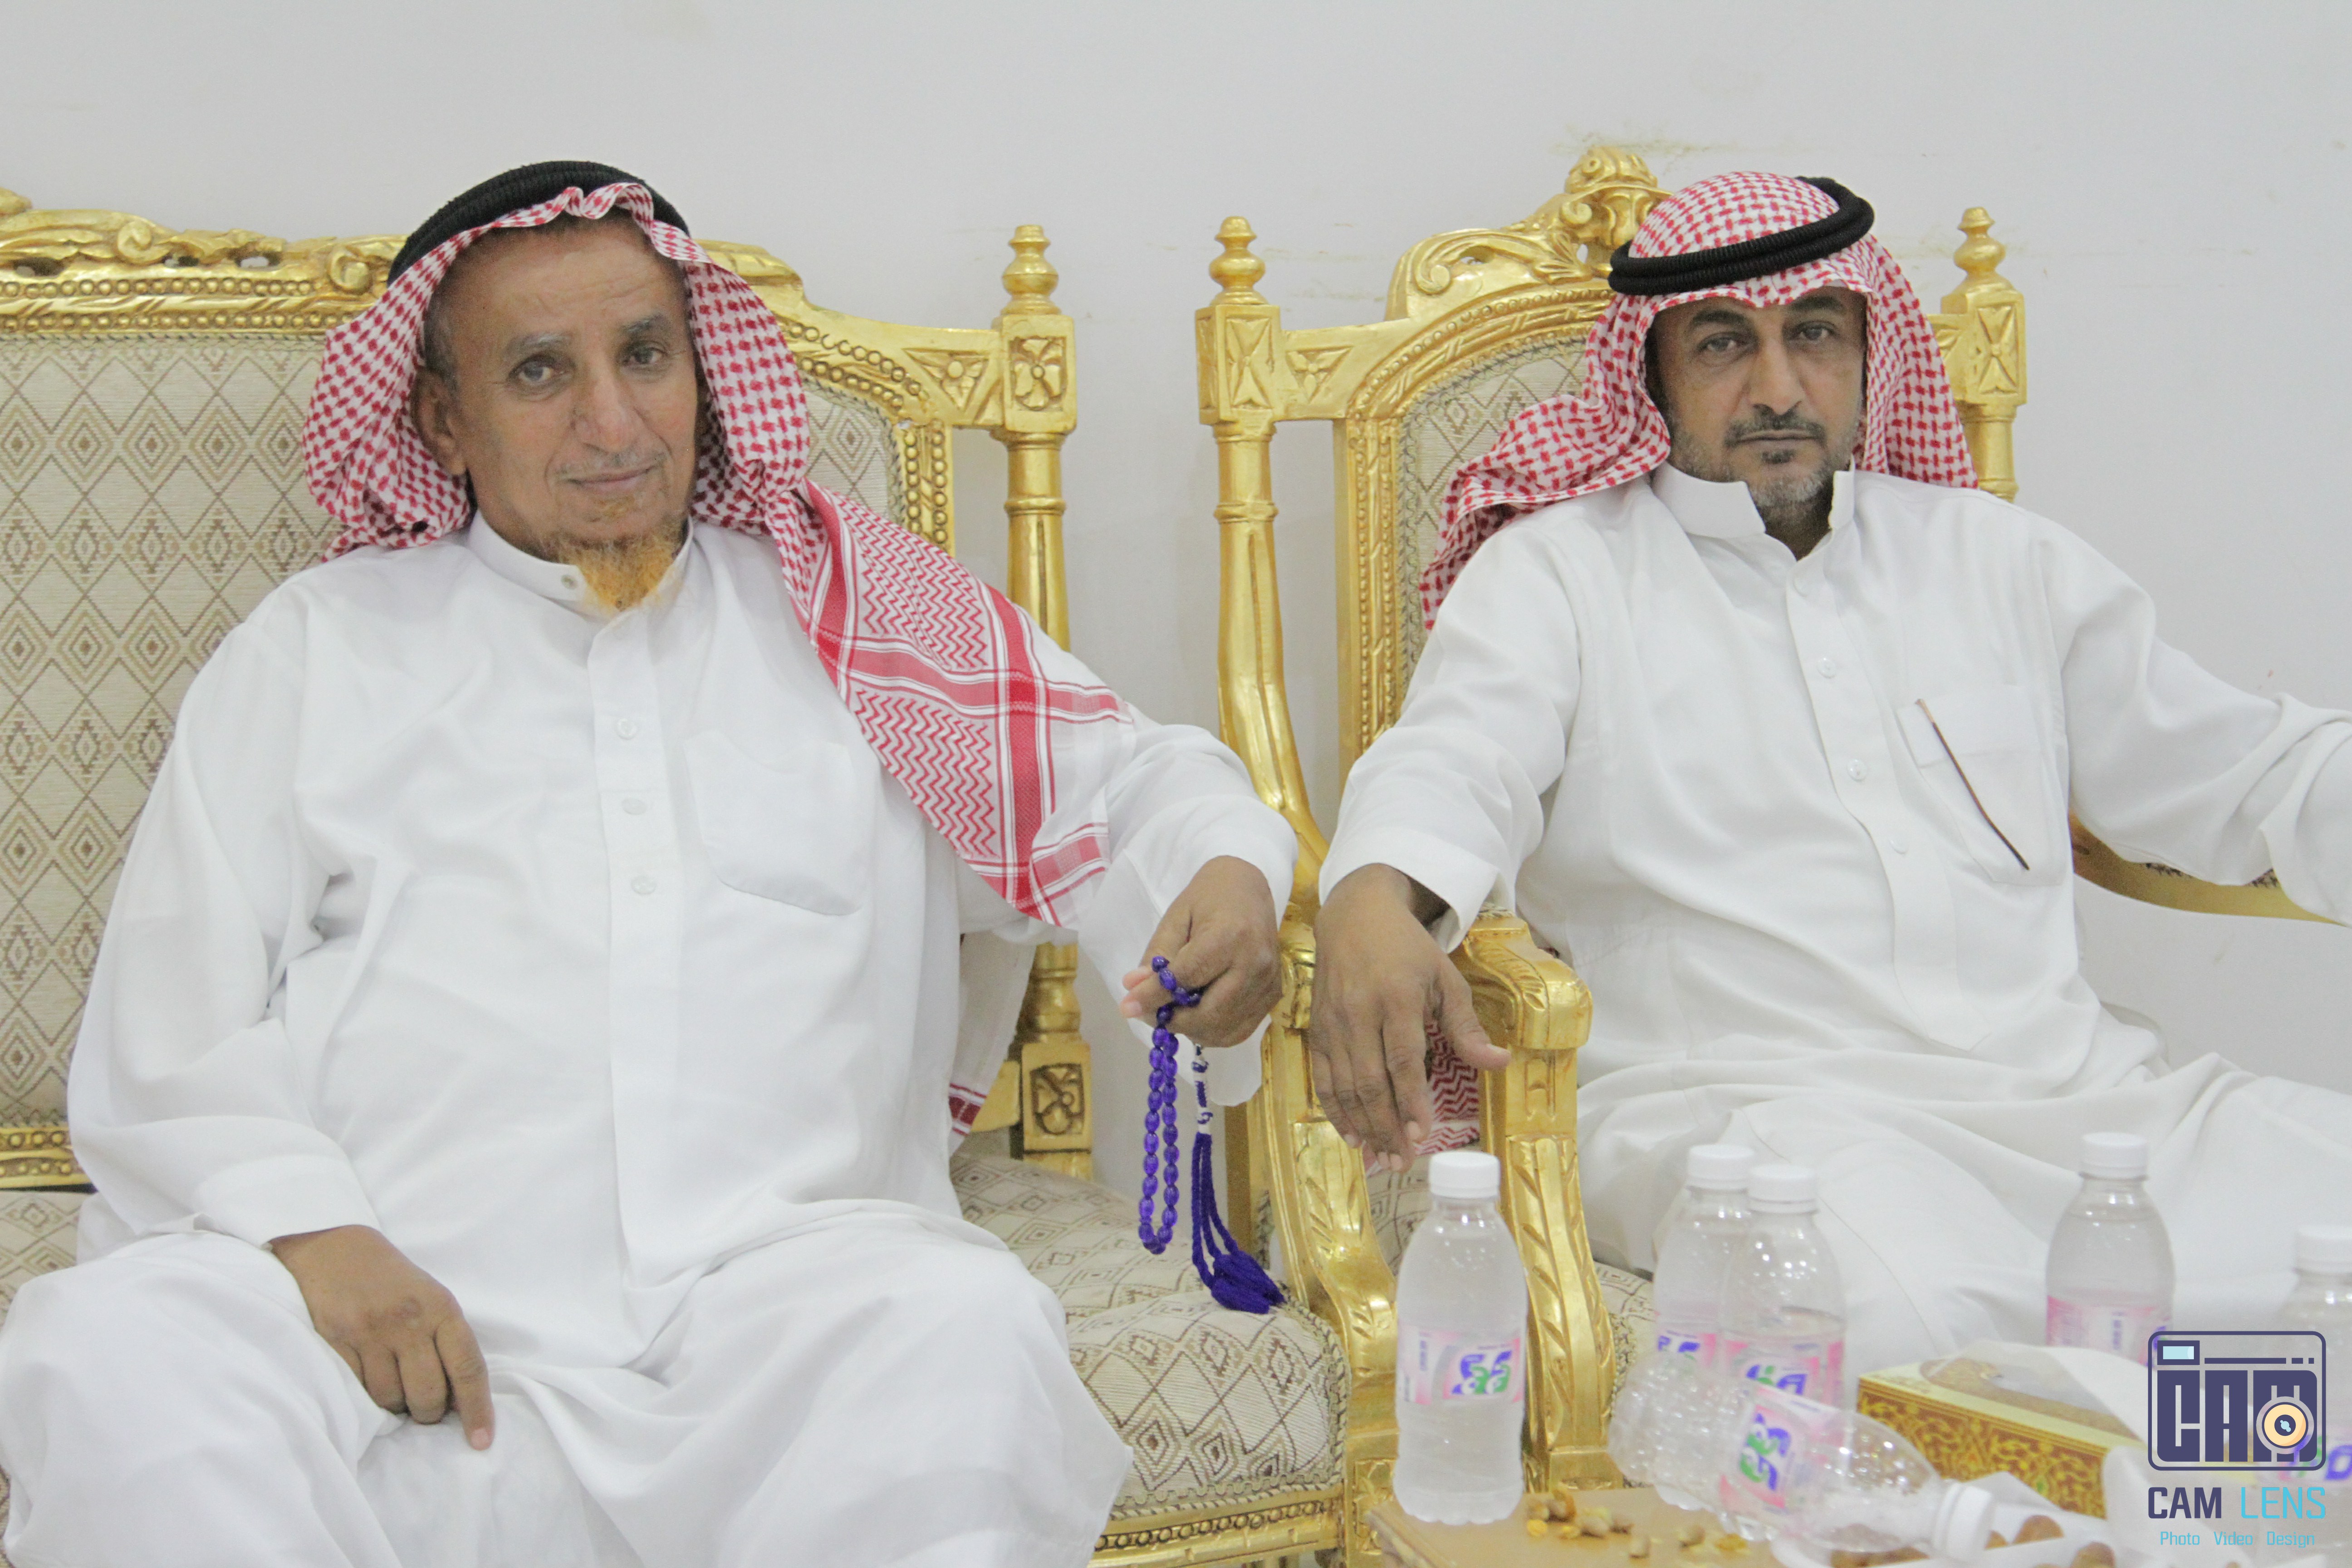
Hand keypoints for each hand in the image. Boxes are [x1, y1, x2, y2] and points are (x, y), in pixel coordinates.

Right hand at [271, 1225, 493, 1449]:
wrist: (337, 1250)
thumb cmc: (394, 1281)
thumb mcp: (433, 1299)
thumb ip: (448, 1343)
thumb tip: (460, 1401)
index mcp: (442, 1309)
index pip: (468, 1369)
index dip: (477, 1410)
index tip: (481, 1442)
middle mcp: (410, 1322)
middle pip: (428, 1395)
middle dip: (429, 1412)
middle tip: (424, 1406)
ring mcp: (372, 1332)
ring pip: (391, 1400)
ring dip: (396, 1406)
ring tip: (395, 1387)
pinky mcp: (338, 1341)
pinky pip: (358, 1390)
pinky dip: (367, 1396)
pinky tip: (369, 1380)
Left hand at [1117, 855, 1282, 1046]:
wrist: (1249, 891)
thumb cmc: (1208, 898)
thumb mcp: (1176, 918)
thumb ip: (1157, 956)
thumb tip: (1134, 991)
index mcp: (1230, 935)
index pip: (1187, 977)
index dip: (1154, 996)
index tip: (1127, 1007)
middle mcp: (1255, 963)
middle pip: (1209, 1013)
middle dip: (1174, 1020)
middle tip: (1150, 1013)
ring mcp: (1267, 982)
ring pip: (1224, 1029)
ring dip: (1191, 1029)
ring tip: (1172, 1012)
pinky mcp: (1273, 994)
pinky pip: (1240, 1030)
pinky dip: (1213, 1031)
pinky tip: (1197, 1016)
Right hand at [1308, 865, 1509, 1169]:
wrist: (1354, 916)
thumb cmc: (1408, 950)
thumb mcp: (1445, 979)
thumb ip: (1467, 1026)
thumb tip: (1499, 1063)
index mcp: (1397, 998)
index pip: (1403, 1060)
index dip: (1411, 1102)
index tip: (1423, 1135)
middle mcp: (1360, 1012)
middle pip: (1371, 1082)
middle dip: (1387, 1126)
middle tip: (1402, 1161)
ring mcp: (1334, 1022)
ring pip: (1345, 1085)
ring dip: (1363, 1126)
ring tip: (1381, 1157)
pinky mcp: (1318, 1028)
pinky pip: (1323, 1077)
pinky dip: (1335, 1109)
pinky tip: (1351, 1134)